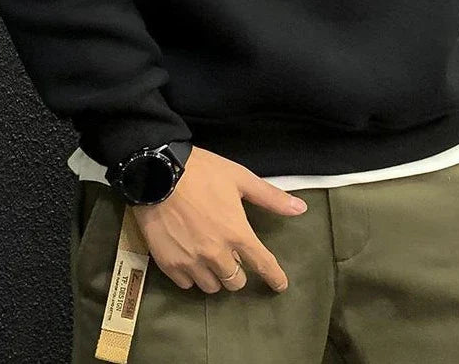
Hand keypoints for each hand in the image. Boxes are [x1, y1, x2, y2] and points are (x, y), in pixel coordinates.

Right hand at [131, 145, 307, 293]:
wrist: (157, 173)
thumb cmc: (202, 172)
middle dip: (238, 272)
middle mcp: (216, 254)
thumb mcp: (239, 178)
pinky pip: (187, 284)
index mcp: (237, 233)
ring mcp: (191, 262)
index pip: (262, 264)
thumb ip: (270, 197)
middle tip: (231, 255)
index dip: (275, 277)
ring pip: (211, 287)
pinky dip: (192, 276)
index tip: (280, 285)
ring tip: (210, 258)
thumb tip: (301, 209)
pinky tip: (190, 259)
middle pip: (236, 282)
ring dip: (215, 276)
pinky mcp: (169, 265)